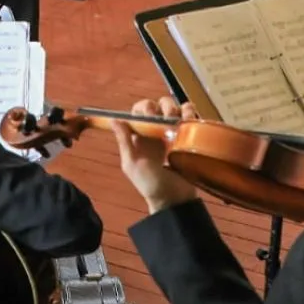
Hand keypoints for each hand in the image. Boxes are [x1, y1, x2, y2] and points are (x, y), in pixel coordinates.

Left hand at [111, 97, 199, 213]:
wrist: (175, 199)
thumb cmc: (150, 184)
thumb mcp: (132, 164)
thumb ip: (124, 141)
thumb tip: (114, 119)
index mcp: (139, 135)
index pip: (139, 110)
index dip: (143, 108)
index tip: (148, 116)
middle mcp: (155, 131)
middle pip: (158, 105)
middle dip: (161, 107)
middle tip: (164, 120)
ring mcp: (172, 133)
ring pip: (173, 108)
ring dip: (175, 109)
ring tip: (177, 123)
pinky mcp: (188, 136)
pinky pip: (189, 116)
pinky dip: (189, 111)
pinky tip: (188, 117)